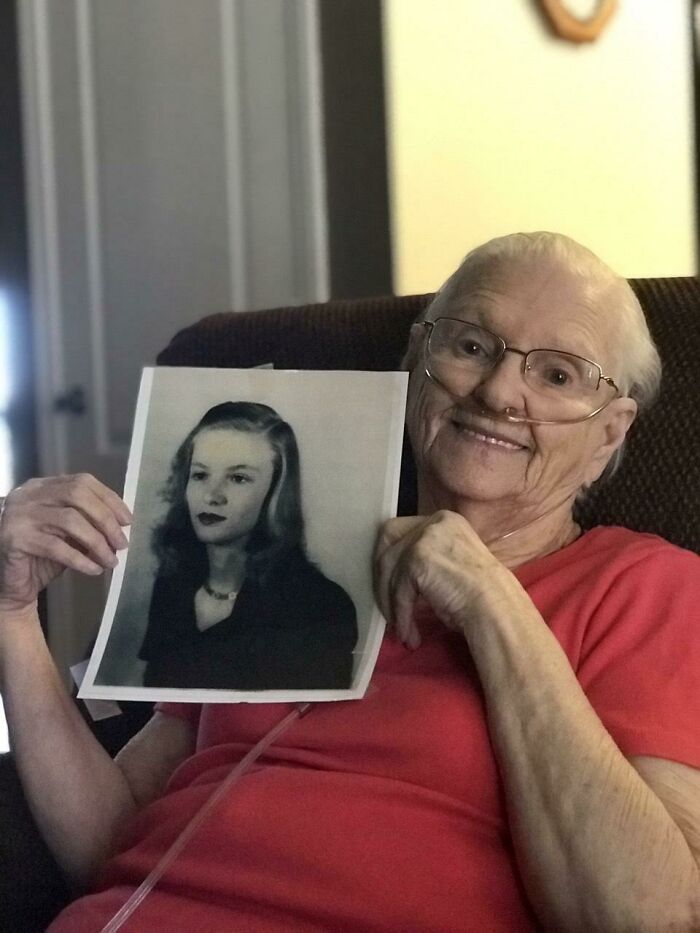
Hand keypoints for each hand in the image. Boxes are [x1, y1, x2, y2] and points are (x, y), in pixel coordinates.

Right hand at [0, 474, 131, 613]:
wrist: (10, 586)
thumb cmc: (41, 557)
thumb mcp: (70, 535)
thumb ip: (90, 524)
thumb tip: (122, 527)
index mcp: (42, 486)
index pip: (82, 482)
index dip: (109, 499)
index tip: (128, 521)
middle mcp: (28, 494)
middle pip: (77, 495)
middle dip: (106, 520)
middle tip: (122, 543)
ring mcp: (19, 515)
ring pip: (70, 521)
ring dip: (98, 543)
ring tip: (111, 561)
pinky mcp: (14, 539)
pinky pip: (57, 547)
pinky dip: (81, 559)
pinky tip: (94, 569)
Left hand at [373, 510, 507, 647]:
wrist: (498, 607)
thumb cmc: (482, 595)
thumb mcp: (451, 563)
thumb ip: (426, 558)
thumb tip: (392, 576)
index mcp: (445, 520)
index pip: (400, 531)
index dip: (390, 558)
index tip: (390, 586)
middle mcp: (434, 523)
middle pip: (388, 544)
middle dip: (383, 578)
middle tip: (389, 607)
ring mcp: (425, 538)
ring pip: (389, 570)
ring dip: (391, 603)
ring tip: (403, 629)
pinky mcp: (417, 559)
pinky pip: (399, 591)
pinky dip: (401, 615)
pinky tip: (410, 634)